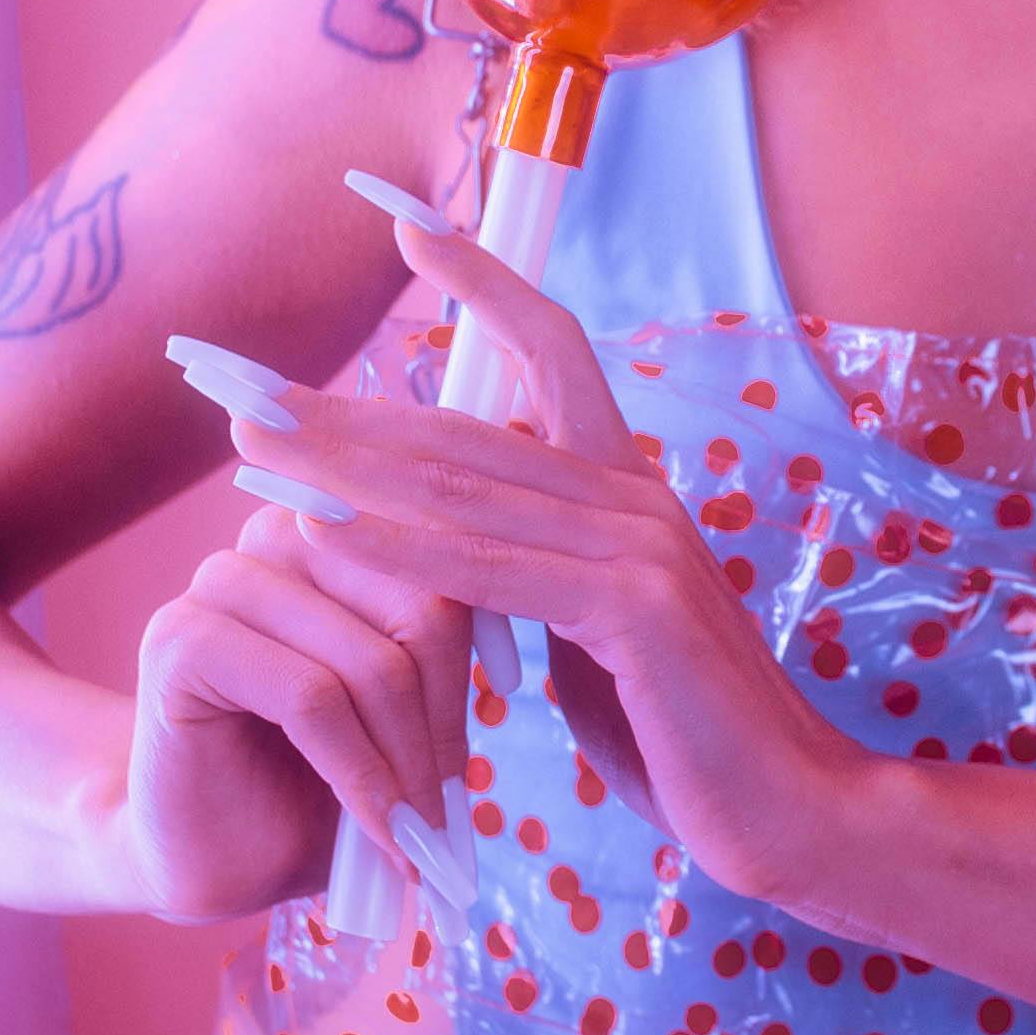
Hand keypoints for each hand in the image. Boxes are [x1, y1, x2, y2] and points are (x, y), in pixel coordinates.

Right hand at [113, 467, 475, 926]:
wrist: (219, 854)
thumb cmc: (322, 776)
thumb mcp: (409, 699)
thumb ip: (451, 639)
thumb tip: (545, 597)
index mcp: (340, 520)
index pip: (449, 549)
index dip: (487, 636)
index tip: (512, 699)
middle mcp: (280, 531)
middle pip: (420, 602)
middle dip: (448, 715)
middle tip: (455, 804)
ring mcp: (222, 581)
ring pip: (371, 659)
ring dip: (409, 760)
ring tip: (422, 832)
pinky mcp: (182, 641)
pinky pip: (313, 699)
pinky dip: (361, 777)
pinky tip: (382, 832)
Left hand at [233, 210, 872, 906]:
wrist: (794, 810)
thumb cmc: (690, 736)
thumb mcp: (599, 638)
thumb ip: (543, 578)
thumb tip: (473, 546)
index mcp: (631, 491)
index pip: (551, 352)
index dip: (483, 281)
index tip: (406, 225)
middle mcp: (636, 497)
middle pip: (469, 422)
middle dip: (346, 408)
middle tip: (241, 386)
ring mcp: (640, 546)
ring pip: (464, 487)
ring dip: (344, 467)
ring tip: (250, 445)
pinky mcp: (631, 610)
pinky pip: (486, 569)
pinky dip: (394, 548)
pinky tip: (319, 533)